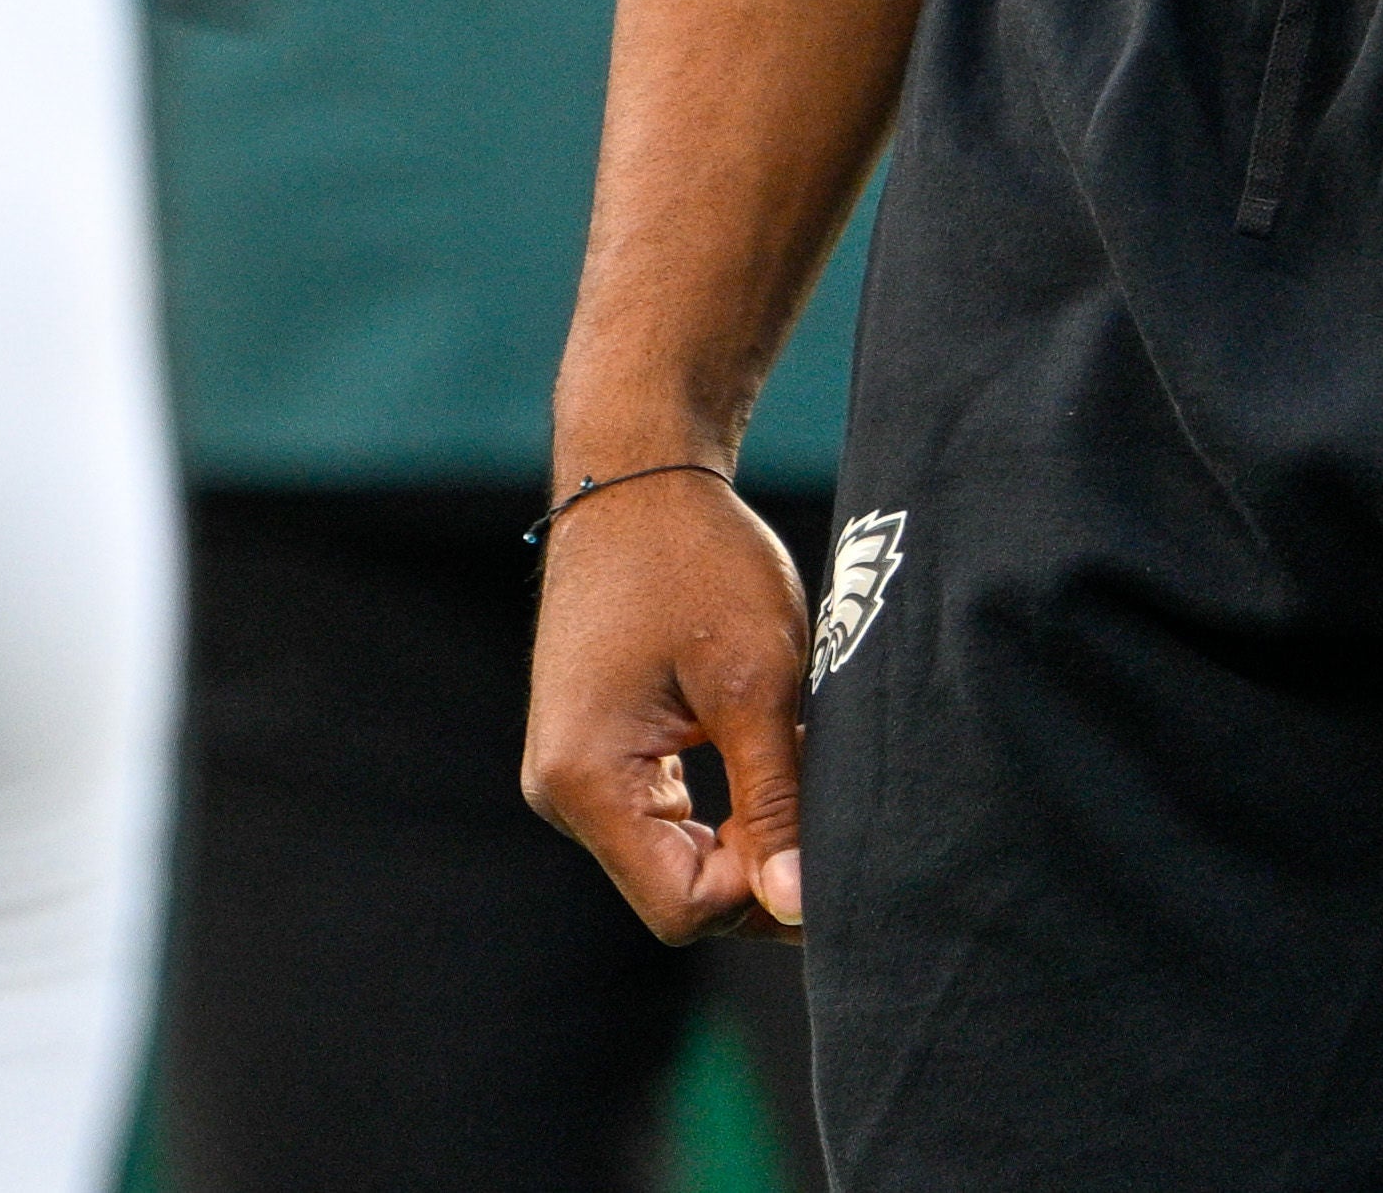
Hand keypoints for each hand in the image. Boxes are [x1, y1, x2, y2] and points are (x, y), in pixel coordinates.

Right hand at [520, 466, 817, 941]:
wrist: (637, 475)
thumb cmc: (699, 562)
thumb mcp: (758, 682)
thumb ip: (777, 803)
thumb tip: (798, 907)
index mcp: (586, 780)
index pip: (683, 907)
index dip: (764, 888)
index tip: (822, 829)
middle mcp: (558, 791)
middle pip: (675, 893)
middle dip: (758, 866)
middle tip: (823, 798)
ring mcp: (567, 773)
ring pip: (671, 860)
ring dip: (742, 836)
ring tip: (794, 763)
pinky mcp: (587, 753)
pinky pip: (657, 821)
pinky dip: (718, 810)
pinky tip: (761, 754)